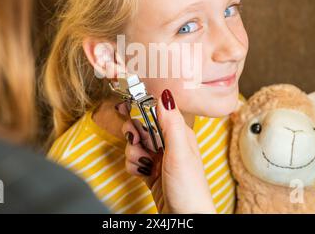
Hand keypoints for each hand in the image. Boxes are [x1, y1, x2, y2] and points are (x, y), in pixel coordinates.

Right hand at [117, 89, 215, 213]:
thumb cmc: (189, 189)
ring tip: (144, 165)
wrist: (185, 219)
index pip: (156, 111)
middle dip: (134, 137)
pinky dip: (133, 167)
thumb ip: (171, 123)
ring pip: (136, 145)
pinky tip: (142, 174)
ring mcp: (160, 158)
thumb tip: (165, 94)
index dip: (140, 108)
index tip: (125, 106)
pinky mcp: (151, 172)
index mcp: (180, 134)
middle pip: (142, 128)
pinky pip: (134, 161)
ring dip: (133, 155)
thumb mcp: (180, 151)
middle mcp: (170, 144)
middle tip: (138, 144)